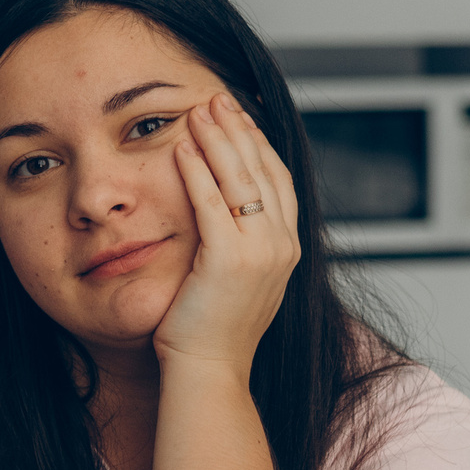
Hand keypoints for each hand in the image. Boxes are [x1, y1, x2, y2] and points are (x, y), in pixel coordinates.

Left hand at [154, 93, 300, 376]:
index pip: (278, 180)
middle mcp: (282, 245)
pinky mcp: (228, 260)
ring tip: (199, 110)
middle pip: (263, 170)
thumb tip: (230, 212)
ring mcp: (260, 253)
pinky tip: (181, 146)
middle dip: (240, 129)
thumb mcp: (241, 278)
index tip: (239, 116)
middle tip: (218, 98)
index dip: (259, 143)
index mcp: (288, 247)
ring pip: (240, 179)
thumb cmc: (213, 331)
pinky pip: (211, 202)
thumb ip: (243, 243)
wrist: (210, 371)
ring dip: (218, 139)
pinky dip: (196, 170)